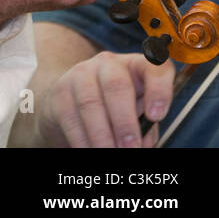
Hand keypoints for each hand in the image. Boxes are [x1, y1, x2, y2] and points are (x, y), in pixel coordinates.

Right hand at [40, 51, 173, 146]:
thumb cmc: (115, 106)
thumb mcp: (137, 111)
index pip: (153, 66)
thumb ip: (144, 124)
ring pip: (90, 103)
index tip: (156, 116)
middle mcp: (108, 64)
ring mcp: (80, 74)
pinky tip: (89, 150)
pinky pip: (70, 116)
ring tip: (110, 153)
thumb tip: (143, 143)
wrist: (74, 98)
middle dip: (124, 121)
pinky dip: (81, 139)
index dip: (158, 89)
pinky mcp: (60, 91)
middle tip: (130, 147)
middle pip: (116, 85)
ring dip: (102, 135)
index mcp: (136, 66)